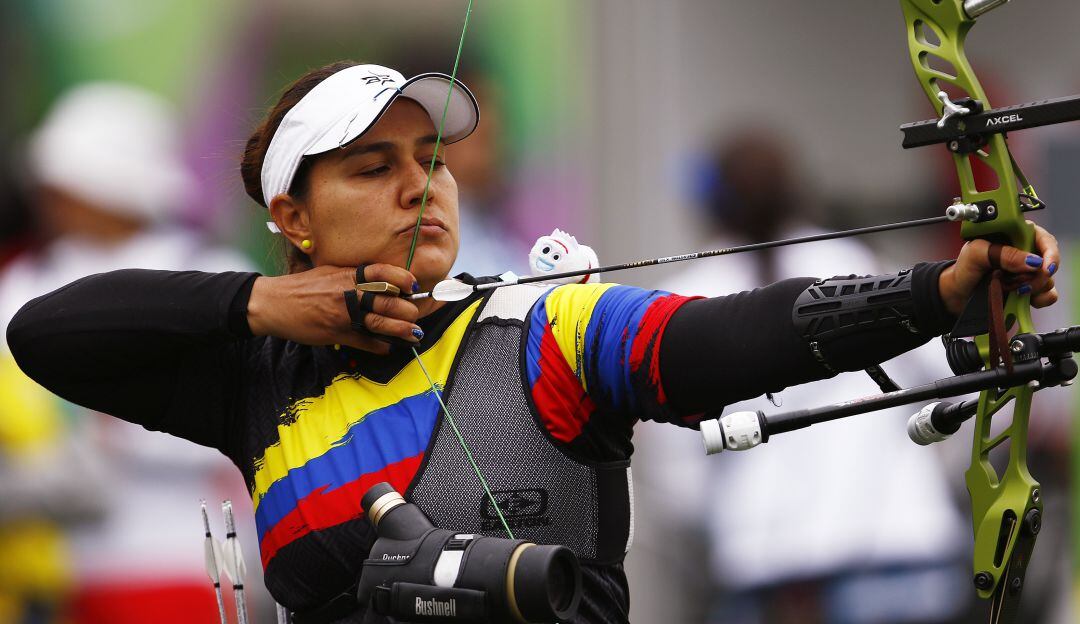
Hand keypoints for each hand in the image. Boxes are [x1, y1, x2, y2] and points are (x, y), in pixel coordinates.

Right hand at [246, 264, 422, 354]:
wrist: (273, 303)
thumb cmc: (303, 287)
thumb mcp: (330, 272)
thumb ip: (354, 275)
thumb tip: (380, 280)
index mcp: (347, 274)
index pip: (383, 272)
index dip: (402, 278)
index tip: (413, 285)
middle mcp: (348, 292)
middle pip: (388, 300)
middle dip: (407, 309)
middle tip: (415, 314)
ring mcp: (343, 314)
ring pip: (381, 322)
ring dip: (402, 330)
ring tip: (414, 334)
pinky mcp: (336, 333)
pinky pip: (365, 341)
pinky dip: (380, 345)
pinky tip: (388, 346)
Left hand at [939, 222, 1059, 315]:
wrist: (957, 292)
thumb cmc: (964, 267)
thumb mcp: (976, 253)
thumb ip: (1003, 254)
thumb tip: (1032, 262)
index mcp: (1015, 235)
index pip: (1043, 239)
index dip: (1049, 252)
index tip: (1044, 268)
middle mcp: (1026, 252)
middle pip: (1049, 261)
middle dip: (1039, 275)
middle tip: (1021, 284)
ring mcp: (1029, 272)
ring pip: (1048, 279)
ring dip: (1034, 287)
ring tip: (1011, 289)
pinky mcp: (1030, 289)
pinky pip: (1048, 294)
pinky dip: (1040, 298)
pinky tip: (1022, 298)